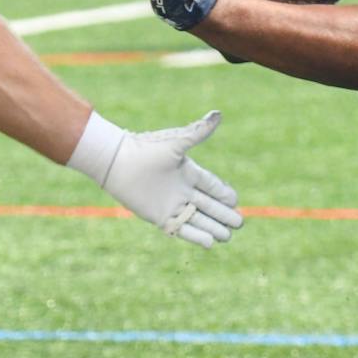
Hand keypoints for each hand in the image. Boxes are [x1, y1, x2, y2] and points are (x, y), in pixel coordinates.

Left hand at [68, 111, 242, 247]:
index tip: (236, 202)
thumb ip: (198, 132)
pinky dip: (195, 236)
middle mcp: (181, 189)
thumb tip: (218, 113)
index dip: (225, 194)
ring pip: (198, 219)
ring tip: (228, 237)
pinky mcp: (160, 216)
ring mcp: (171, 204)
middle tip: (240, 223)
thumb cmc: (146, 148)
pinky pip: (181, 229)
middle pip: (208, 205)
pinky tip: (210, 244)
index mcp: (188, 172)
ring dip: (213, 228)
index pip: (212, 186)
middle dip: (224, 214)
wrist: (118, 162)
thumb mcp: (176, 142)